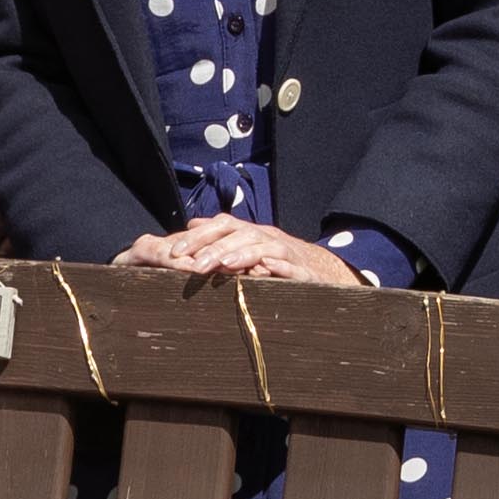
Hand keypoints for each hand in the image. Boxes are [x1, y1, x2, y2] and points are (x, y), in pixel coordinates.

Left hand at [122, 216, 368, 289]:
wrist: (324, 273)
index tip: (173, 252)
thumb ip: (222, 237)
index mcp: (250, 233)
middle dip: (212, 246)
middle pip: (237, 233)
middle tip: (190, 264)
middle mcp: (266, 237)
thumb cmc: (279, 263)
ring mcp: (285, 252)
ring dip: (238, 254)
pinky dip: (274, 266)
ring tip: (217, 266)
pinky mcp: (303, 272)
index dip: (197, 236)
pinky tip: (259, 270)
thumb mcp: (249, 249)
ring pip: (260, 246)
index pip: (221, 225)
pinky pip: (288, 266)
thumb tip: (191, 225)